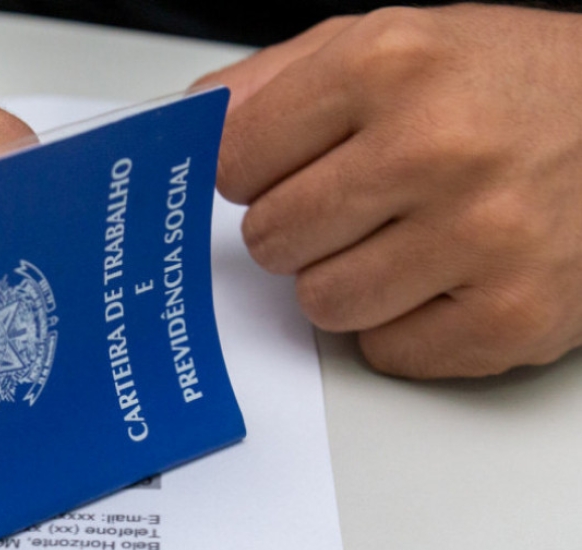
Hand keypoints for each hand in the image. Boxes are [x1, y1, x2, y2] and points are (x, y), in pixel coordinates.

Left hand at [194, 4, 581, 377]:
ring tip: (405, 236)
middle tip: (353, 202)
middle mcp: (436, 148)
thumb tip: (194, 125)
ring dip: (345, 279)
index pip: (234, 160)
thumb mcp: (391, 39)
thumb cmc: (509, 82)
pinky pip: (385, 351)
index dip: (249, 172)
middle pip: (271, 238)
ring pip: (321, 304)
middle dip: (297, 226)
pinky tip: (444, 275)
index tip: (276, 169)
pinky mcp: (513, 316)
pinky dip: (400, 323)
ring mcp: (481, 238)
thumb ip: (275, 80)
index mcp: (389, 64)